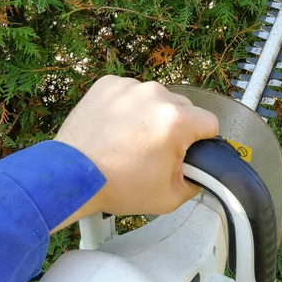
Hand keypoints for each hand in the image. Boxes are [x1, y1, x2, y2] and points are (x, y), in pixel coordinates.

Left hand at [54, 76, 218, 226]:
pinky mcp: (109, 84)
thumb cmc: (116, 185)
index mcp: (176, 121)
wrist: (71, 176)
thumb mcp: (170, 197)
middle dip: (176, 127)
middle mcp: (155, 95)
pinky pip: (131, 92)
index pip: (210, 122)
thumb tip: (203, 171)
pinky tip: (116, 128)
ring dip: (151, 114)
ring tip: (131, 139)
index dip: (202, 141)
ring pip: (156, 98)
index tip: (188, 151)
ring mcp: (130, 87)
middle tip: (156, 150)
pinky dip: (128, 106)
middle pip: (183, 108)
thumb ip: (197, 181)